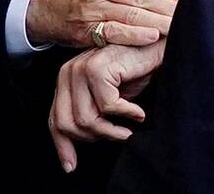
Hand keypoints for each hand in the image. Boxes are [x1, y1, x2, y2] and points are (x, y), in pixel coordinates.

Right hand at [26, 0, 183, 47]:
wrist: (42, 6)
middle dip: (170, 6)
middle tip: (191, 15)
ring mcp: (91, 5)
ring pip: (133, 12)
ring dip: (160, 22)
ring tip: (179, 28)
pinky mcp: (86, 27)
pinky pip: (115, 31)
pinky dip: (136, 34)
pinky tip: (154, 37)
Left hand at [49, 40, 166, 172]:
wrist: (158, 46)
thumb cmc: (136, 71)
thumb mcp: (108, 100)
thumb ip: (91, 116)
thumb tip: (71, 155)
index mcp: (66, 80)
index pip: (55, 119)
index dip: (62, 145)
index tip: (71, 166)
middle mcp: (68, 72)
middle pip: (67, 123)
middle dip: (94, 137)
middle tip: (118, 136)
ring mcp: (80, 68)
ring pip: (86, 119)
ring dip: (112, 130)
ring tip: (128, 129)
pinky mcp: (97, 68)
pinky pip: (107, 107)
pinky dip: (127, 114)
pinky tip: (138, 113)